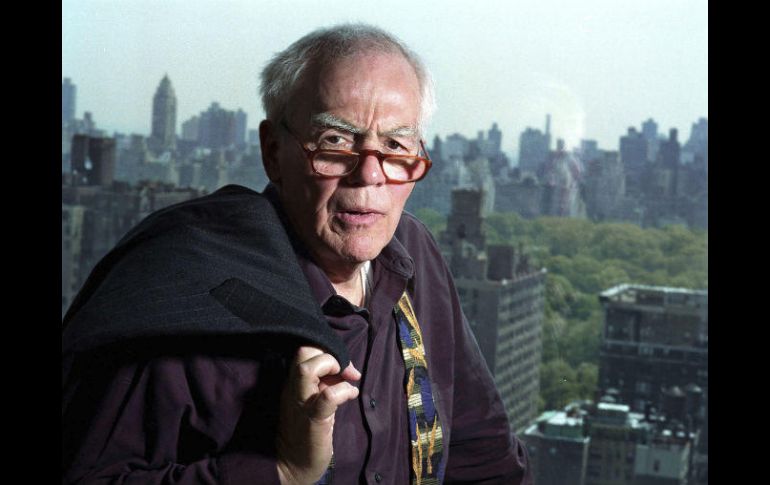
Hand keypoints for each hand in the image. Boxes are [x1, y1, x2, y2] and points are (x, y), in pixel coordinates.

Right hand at [275, 346, 360, 484]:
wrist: (294, 465)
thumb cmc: (308, 430)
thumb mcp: (315, 399)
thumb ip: (327, 382)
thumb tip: (349, 370)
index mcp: (294, 382)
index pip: (304, 349)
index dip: (326, 349)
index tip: (343, 364)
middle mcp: (294, 388)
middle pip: (303, 351)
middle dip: (328, 353)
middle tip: (343, 370)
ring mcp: (301, 402)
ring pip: (306, 369)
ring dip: (331, 366)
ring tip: (345, 378)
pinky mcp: (313, 419)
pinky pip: (327, 397)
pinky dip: (343, 391)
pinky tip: (351, 394)